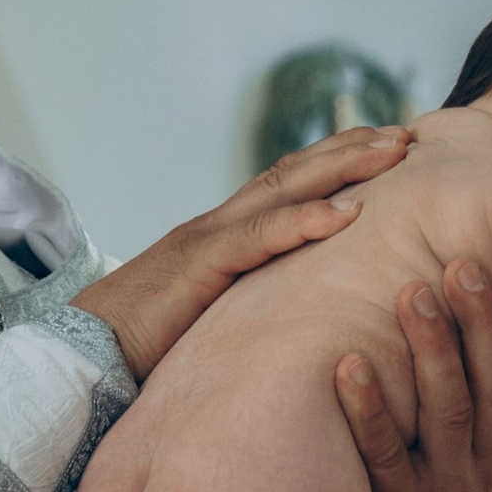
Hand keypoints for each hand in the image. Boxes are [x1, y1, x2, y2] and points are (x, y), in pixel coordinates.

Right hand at [76, 127, 412, 382]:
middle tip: (409, 135)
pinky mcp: (200, 265)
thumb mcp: (210, 324)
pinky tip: (350, 213)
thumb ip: (248, 312)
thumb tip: (293, 329)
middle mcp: (220, 226)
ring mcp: (210, 238)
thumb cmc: (143, 351)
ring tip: (395, 153)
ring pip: (287, 187)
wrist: (82, 356)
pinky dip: (307, 221)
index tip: (387, 154)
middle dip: (354, 149)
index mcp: (224, 238)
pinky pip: (261, 236)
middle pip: (297, 171)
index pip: (289, 187)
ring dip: (345, 166)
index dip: (338, 165)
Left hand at [337, 261, 491, 491]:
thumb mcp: (471, 463)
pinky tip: (348, 365)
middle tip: (463, 264)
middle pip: (489, 387)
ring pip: (445, 412)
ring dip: (431, 349)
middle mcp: (481, 469)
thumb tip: (489, 311)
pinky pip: (383, 456)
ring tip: (411, 292)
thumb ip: (480, 403)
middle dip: (478, 323)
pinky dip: (368, 408)